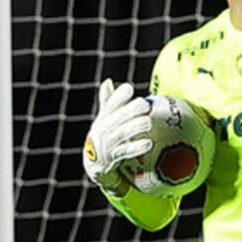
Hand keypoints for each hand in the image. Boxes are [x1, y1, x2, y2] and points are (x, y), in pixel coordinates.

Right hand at [83, 79, 152, 194]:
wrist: (94, 161)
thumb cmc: (104, 133)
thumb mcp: (105, 117)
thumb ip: (109, 100)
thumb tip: (107, 81)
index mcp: (104, 116)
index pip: (110, 104)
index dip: (119, 96)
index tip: (129, 89)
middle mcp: (103, 128)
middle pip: (117, 117)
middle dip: (130, 110)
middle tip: (145, 105)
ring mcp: (107, 143)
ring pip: (122, 133)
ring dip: (135, 127)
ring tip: (148, 122)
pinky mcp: (112, 157)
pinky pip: (125, 151)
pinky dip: (136, 147)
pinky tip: (148, 143)